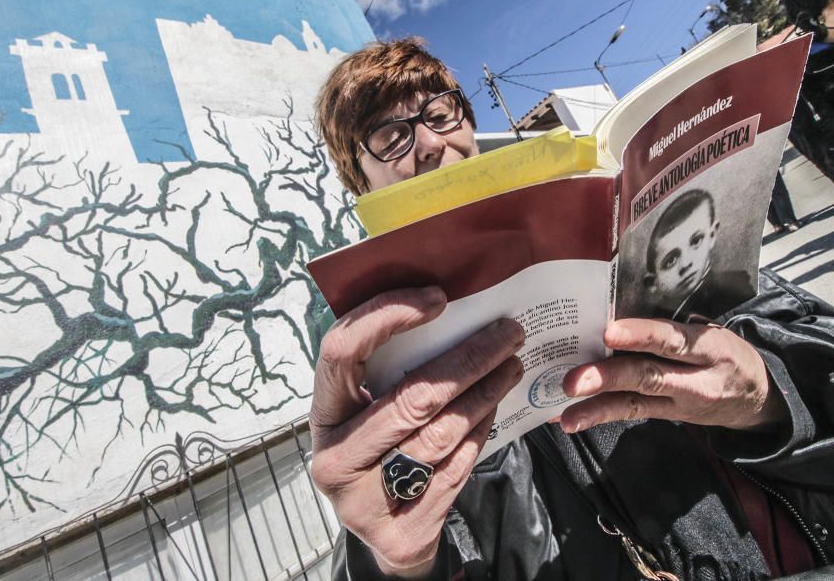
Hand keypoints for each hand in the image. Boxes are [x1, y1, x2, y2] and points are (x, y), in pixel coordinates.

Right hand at [309, 286, 524, 577]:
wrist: (382, 533)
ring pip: (439, 434)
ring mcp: (363, 502)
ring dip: (484, 393)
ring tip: (512, 365)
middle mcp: (335, 458)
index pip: (341, 352)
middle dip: (468, 358)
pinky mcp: (400, 534)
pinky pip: (453, 470)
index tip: (437, 299)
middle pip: (410, 398)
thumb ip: (387, 369)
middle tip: (507, 332)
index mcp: (322, 414)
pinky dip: (480, 431)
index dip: (386, 317)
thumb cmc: (378, 451)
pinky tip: (496, 405)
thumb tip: (441, 303)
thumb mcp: (365, 410)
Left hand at [556, 318, 784, 432]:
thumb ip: (674, 327)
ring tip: (566, 415)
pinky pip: (631, 414)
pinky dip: (599, 416)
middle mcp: (695, 379)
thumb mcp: (714, 332)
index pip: (673, 340)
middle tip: (573, 380)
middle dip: (607, 377)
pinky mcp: (668, 416)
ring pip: (635, 403)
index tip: (610, 331)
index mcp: (709, 348)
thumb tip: (617, 309)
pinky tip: (571, 419)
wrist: (759, 397)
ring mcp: (680, 403)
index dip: (642, 335)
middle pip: (648, 376)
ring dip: (597, 409)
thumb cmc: (725, 352)